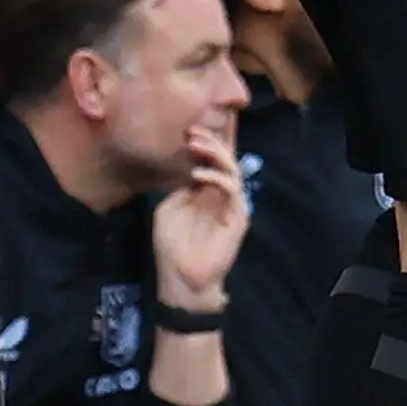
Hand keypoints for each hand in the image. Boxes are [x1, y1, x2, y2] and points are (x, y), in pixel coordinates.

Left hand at [152, 116, 245, 307]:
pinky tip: (199, 174)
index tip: (189, 129)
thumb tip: (186, 170)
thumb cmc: (172, 243)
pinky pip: (232, 191)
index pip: (212, 162)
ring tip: (196, 145)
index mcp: (205, 192)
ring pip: (233, 171)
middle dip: (211, 142)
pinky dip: (217, 178)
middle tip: (193, 133)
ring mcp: (231, 206)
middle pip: (225, 161)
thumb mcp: (169, 207)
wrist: (180, 276)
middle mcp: (221, 196)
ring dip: (215, 154)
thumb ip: (180, 188)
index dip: (207, 144)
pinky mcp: (237, 218)